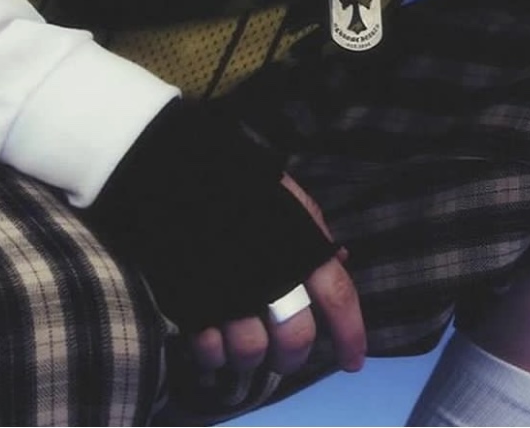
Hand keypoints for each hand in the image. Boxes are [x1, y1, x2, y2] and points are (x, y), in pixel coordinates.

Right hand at [188, 173, 365, 392]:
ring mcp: (229, 292)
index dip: (350, 335)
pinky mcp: (192, 302)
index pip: (338, 298)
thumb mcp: (285, 196)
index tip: (353, 362)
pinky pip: (208, 350)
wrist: (176, 167)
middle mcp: (270, 274)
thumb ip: (312, 230)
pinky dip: (213, 354)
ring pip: (251, 352)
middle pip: (294, 339)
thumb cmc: (238, 179)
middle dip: (292, 357)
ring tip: (244, 346)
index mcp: (299, 244)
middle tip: (284, 356)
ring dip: (251, 358)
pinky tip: (214, 341)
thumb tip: (340, 259)